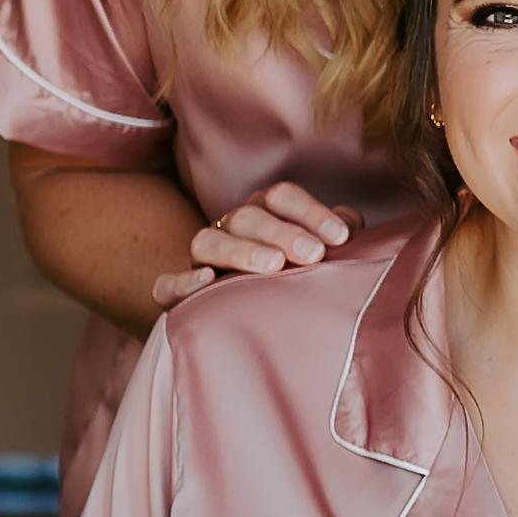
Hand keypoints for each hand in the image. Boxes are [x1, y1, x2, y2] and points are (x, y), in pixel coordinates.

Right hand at [146, 182, 355, 312]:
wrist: (246, 319)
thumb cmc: (294, 277)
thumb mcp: (317, 253)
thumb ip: (334, 235)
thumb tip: (351, 223)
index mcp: (263, 213)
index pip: (281, 197)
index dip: (310, 212)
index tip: (341, 237)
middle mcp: (229, 229)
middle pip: (248, 216)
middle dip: (282, 232)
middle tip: (313, 254)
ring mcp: (201, 260)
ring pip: (207, 242)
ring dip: (239, 250)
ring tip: (273, 266)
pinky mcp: (177, 294)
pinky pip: (167, 285)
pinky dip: (182, 282)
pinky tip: (206, 281)